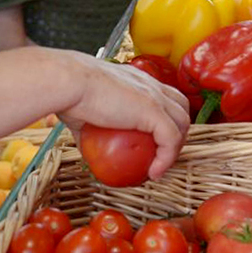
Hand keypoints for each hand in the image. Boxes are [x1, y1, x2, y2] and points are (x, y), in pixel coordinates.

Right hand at [55, 54, 190, 181]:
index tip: (153, 142)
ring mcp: (155, 96)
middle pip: (181, 108)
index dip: (165, 119)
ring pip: (183, 123)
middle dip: (178, 133)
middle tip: (160, 155)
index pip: (164, 96)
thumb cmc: (69, 94)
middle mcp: (151, 84)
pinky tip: (154, 172)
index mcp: (136, 80)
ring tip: (160, 165)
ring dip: (176, 147)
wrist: (68, 84)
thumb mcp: (83, 116)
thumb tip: (89, 152)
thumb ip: (91, 132)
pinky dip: (166, 159)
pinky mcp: (154, 110)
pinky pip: (170, 140)